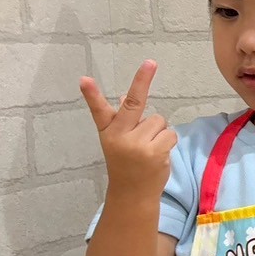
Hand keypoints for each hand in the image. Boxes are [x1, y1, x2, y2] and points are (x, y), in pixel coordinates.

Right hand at [79, 60, 176, 196]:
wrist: (133, 194)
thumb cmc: (128, 163)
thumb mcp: (119, 141)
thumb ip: (123, 120)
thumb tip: (125, 97)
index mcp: (108, 131)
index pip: (98, 110)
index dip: (92, 94)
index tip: (84, 79)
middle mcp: (119, 136)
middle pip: (135, 103)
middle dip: (142, 80)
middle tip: (151, 62)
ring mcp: (137, 144)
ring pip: (160, 121)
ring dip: (159, 132)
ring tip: (150, 148)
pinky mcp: (154, 152)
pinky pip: (170, 133)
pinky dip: (168, 141)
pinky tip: (158, 155)